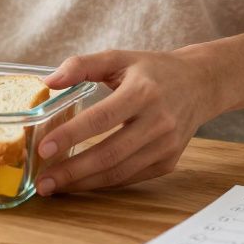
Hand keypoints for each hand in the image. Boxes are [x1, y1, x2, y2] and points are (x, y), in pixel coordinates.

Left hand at [34, 49, 220, 194]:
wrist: (200, 84)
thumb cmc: (153, 69)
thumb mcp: (118, 57)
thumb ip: (82, 65)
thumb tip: (49, 81)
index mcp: (143, 92)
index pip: (101, 118)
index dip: (71, 135)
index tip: (43, 148)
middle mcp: (158, 122)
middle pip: (109, 154)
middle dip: (72, 171)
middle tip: (42, 181)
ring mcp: (166, 146)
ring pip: (119, 172)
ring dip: (84, 183)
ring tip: (54, 186)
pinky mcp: (168, 162)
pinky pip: (130, 177)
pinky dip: (103, 183)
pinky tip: (80, 182)